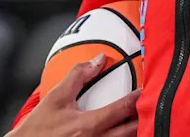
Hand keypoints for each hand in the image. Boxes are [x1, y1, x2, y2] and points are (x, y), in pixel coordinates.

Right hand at [7, 54, 139, 136]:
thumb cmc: (38, 128)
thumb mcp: (56, 97)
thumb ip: (78, 75)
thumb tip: (98, 60)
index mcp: (88, 126)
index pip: (121, 110)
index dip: (137, 98)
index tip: (146, 89)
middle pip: (131, 131)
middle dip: (144, 117)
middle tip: (151, 104)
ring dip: (135, 130)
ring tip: (141, 118)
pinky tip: (123, 131)